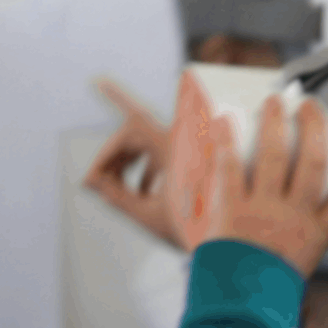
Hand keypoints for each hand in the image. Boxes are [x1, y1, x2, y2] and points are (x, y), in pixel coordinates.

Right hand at [78, 78, 186, 245]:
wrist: (235, 245)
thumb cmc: (200, 232)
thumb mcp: (149, 216)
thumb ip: (116, 196)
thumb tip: (92, 182)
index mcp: (174, 153)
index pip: (137, 118)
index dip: (116, 97)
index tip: (99, 82)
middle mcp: (186, 145)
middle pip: (135, 135)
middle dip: (111, 155)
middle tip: (96, 180)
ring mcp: (192, 152)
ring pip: (149, 145)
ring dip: (127, 162)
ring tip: (117, 189)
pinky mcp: (196, 162)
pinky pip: (165, 154)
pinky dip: (147, 168)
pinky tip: (141, 190)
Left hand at [168, 72, 327, 276]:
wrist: (235, 313)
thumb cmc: (262, 295)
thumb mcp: (297, 269)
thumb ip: (299, 242)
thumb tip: (292, 222)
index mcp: (317, 235)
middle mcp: (295, 218)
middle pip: (314, 163)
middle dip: (314, 128)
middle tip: (310, 107)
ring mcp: (264, 211)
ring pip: (275, 156)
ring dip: (275, 123)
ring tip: (275, 103)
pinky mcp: (233, 210)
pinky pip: (231, 166)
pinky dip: (228, 141)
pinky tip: (227, 121)